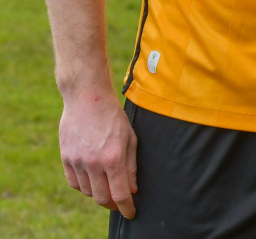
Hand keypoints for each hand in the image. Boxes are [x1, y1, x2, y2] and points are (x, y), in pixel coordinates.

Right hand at [59, 89, 137, 217]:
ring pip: (87, 192)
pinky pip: (74, 183)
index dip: (126, 208)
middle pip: (102, 198)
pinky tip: (92, 179)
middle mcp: (94, 163)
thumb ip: (131, 166)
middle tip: (119, 203)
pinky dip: (83, 186)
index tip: (131, 213)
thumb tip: (132, 190)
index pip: (120, 194)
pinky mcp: (66, 158)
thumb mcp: (130, 138)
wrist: (87, 98)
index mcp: (114, 158)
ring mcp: (77, 162)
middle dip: (113, 204)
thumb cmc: (113, 116)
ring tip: (107, 185)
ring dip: (98, 193)